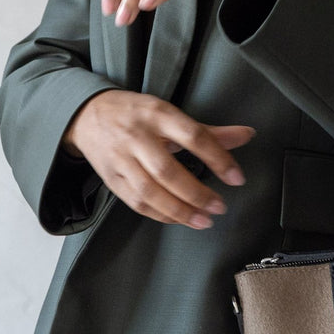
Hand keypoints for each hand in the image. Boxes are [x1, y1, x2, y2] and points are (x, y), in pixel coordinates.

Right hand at [63, 90, 254, 228]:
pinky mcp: (111, 178)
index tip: (236, 177)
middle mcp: (137, 136)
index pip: (193, 136)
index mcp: (158, 114)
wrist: (87, 115)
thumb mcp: (171, 113)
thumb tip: (246, 135)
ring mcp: (121, 158)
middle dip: (196, 193)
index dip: (218, 158)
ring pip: (149, 191)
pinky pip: (136, 202)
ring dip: (179, 210)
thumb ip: (209, 131)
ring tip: (203, 220)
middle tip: (219, 207)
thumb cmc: (135, 114)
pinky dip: (160, 214)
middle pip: (168, 170)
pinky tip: (179, 218)